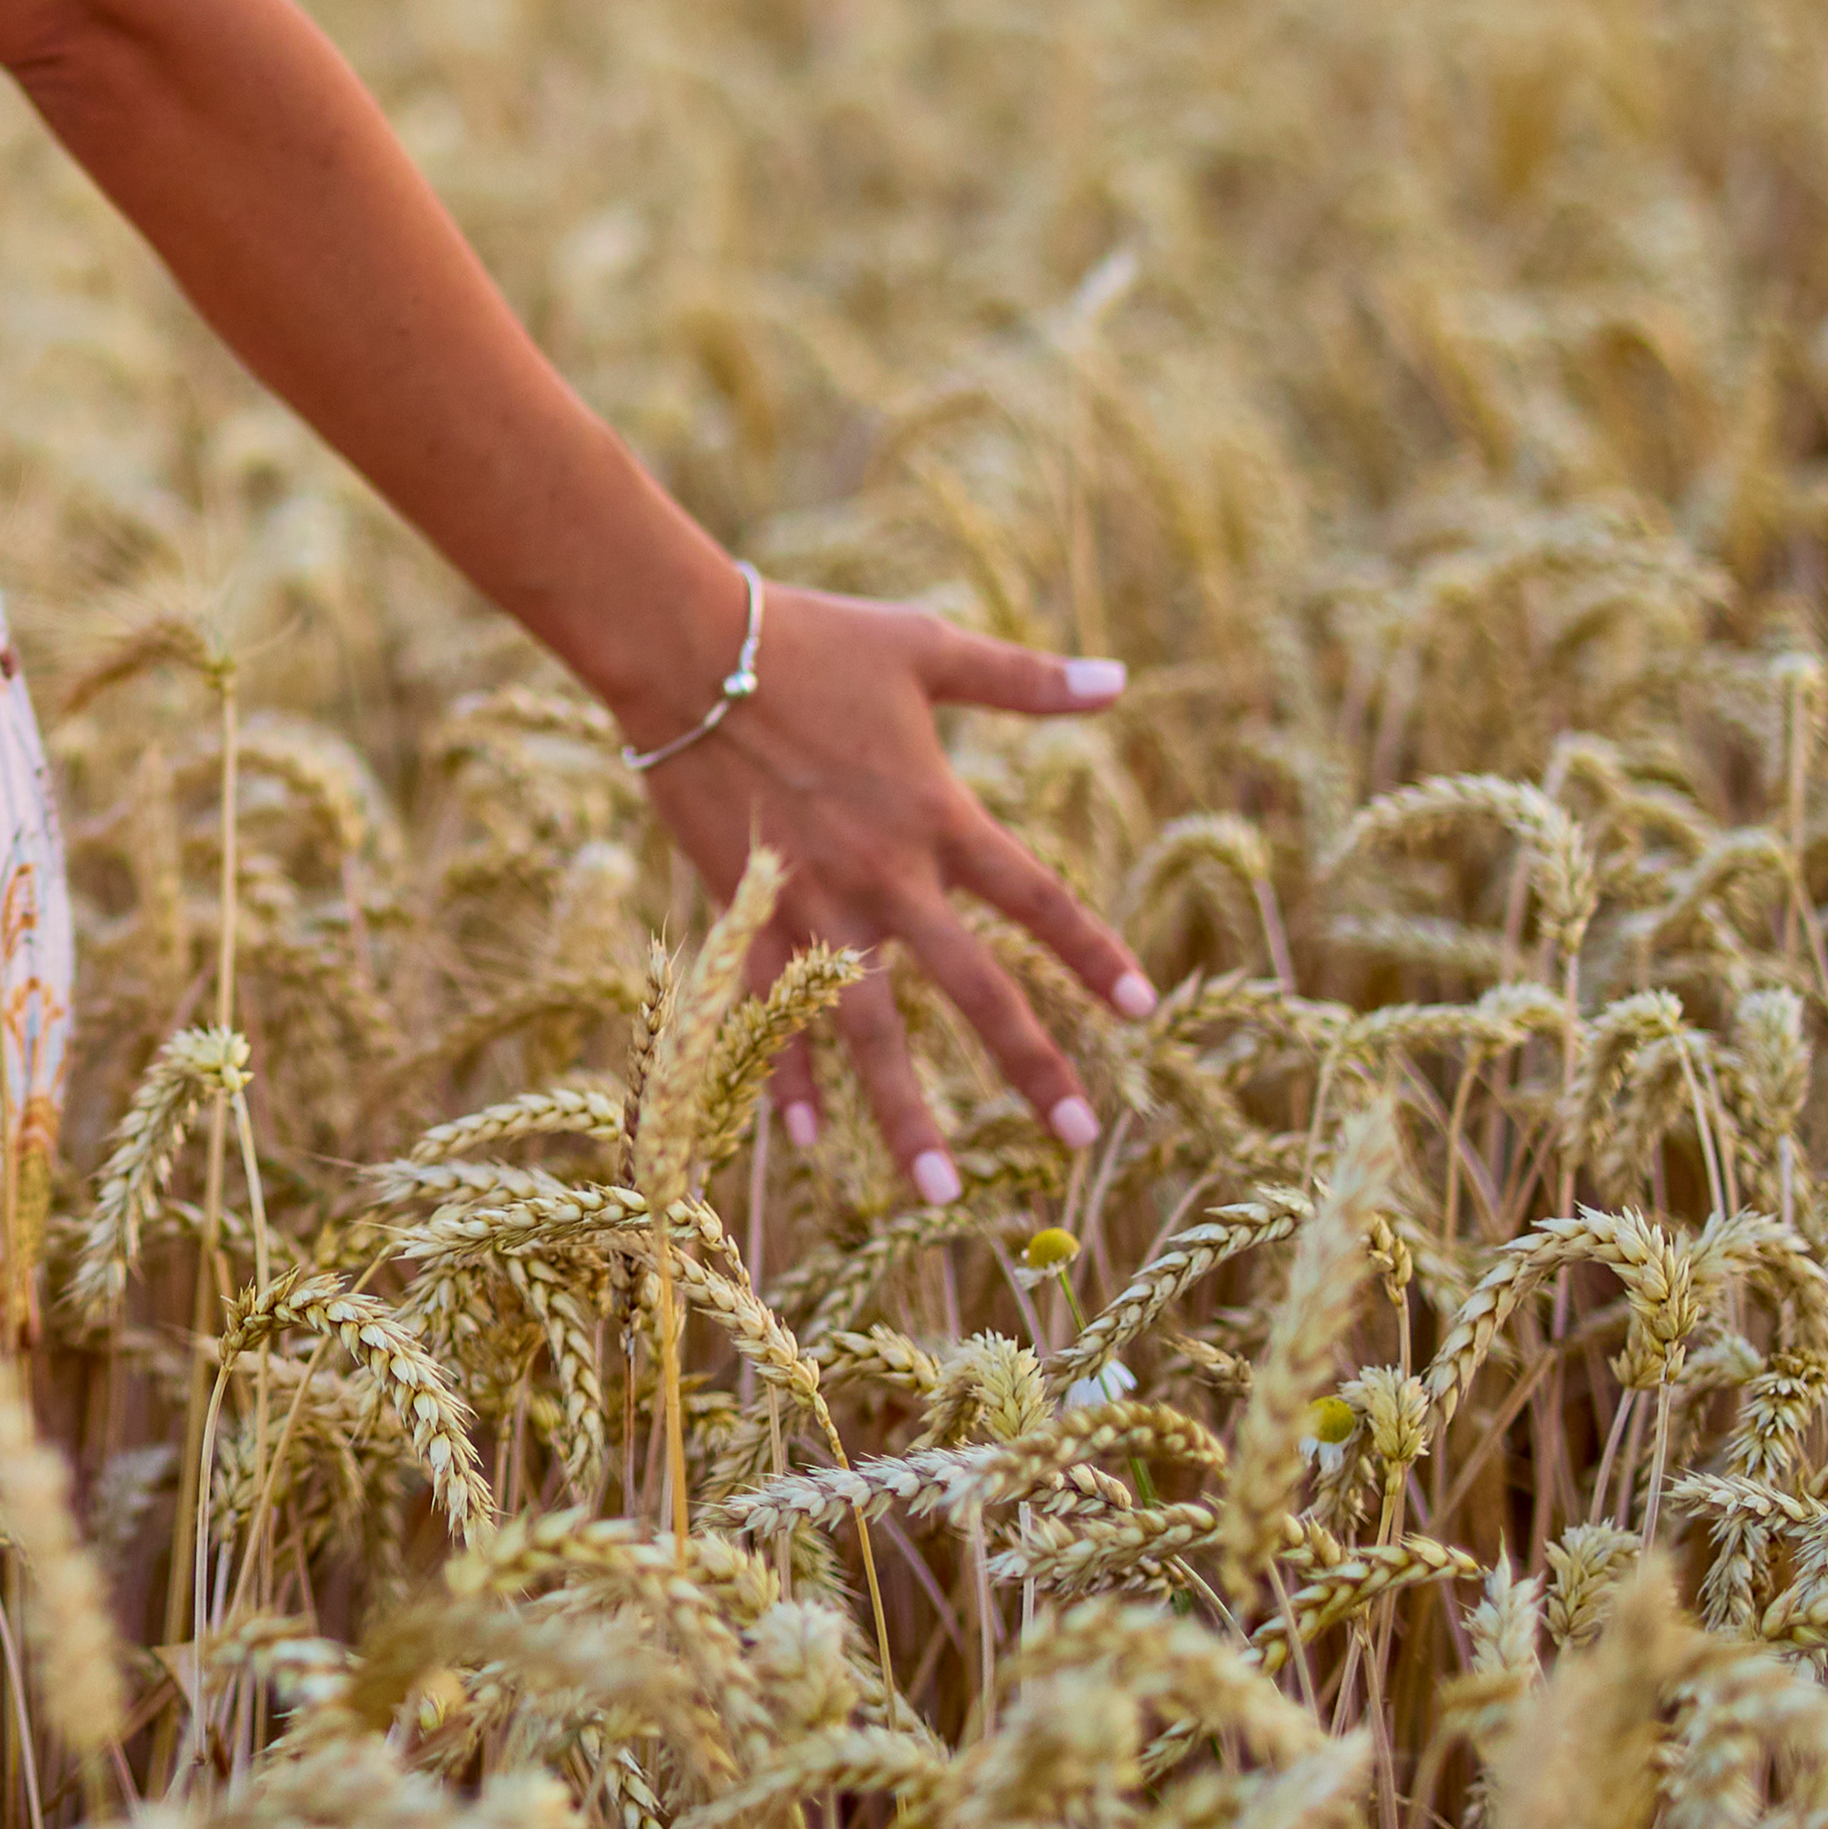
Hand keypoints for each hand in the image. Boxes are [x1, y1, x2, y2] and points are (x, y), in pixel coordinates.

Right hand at [631, 578, 1148, 1207]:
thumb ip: (1025, 679)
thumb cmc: (808, 636)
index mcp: (937, 814)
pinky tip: (807, 1142)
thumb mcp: (927, 649)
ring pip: (868, 1028)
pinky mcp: (745, 908)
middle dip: (1030, 1067)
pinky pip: (770, 1007)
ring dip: (905, 1112)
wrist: (682, 647)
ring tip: (939, 1192)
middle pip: (972, 988)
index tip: (1145, 1011)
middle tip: (1080, 1142)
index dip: (1092, 954)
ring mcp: (811, 900)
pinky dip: (785, 1072)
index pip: (1036, 900)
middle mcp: (885, 874)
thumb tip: (1122, 680)